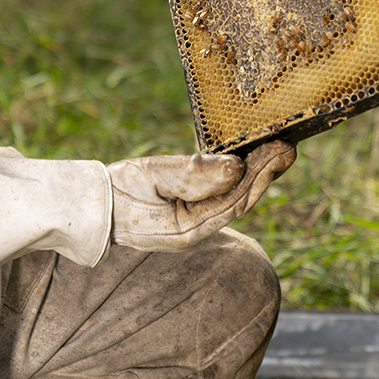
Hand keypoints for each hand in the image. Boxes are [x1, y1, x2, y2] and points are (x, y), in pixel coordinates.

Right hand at [107, 140, 294, 251]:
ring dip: (256, 175)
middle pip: (240, 201)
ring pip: (233, 199)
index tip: (281, 149)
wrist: (89, 210)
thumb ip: (194, 174)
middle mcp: (196, 232)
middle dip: (266, 173)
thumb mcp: (153, 176)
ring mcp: (192, 225)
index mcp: (190, 229)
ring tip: (277, 151)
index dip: (262, 174)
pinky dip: (237, 178)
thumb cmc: (116, 192)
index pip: (236, 201)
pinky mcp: (186, 214)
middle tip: (288, 146)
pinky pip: (219, 197)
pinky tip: (248, 163)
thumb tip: (236, 168)